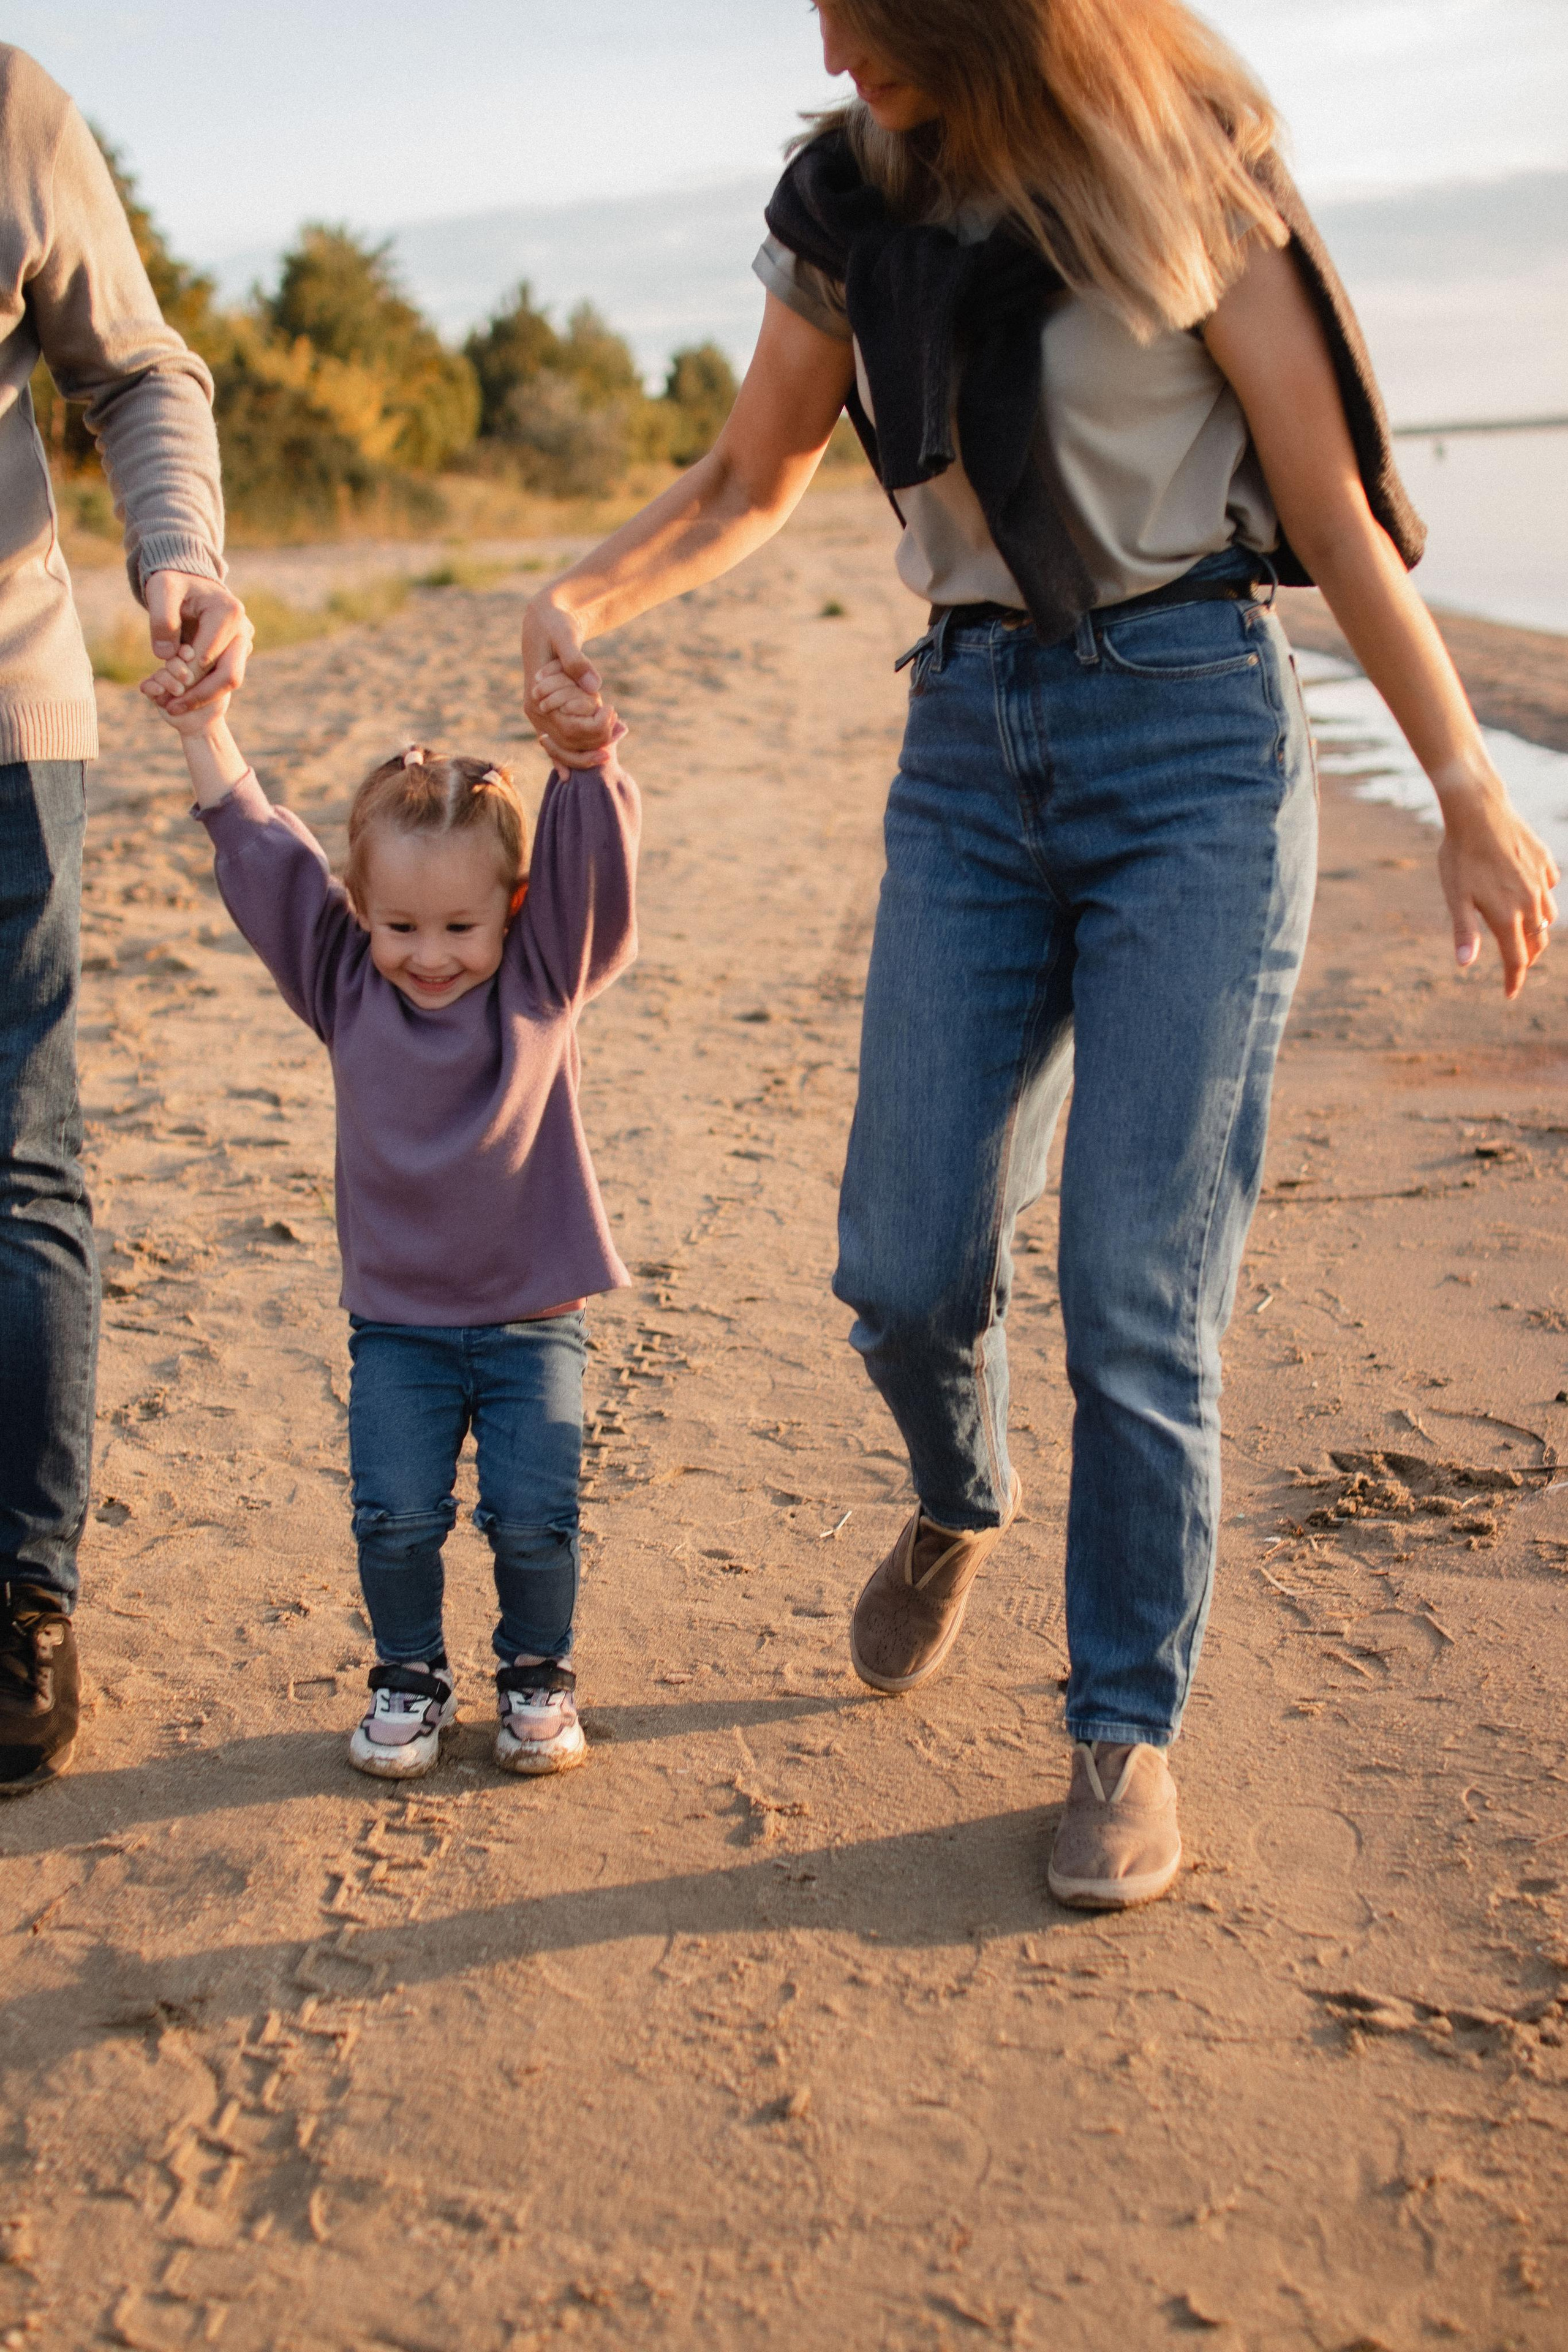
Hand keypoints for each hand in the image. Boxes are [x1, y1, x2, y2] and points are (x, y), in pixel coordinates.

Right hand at [141, 649, 229, 737]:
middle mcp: (174, 668)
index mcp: (189, 662)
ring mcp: (163, 679)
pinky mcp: (153, 692)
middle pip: (170, 660)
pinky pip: (147, 686)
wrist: (202, 724)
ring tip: (179, 691)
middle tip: (188, 680)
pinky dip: (152, 687)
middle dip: (177, 668)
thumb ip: (205, 672)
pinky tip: (160, 691)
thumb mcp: (216, 686)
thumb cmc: (214, 703)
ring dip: (168, 681)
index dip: (185, 651)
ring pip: (160, 673)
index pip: (183, 649)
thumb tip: (190, 657)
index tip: (190, 656)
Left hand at [145, 570, 252, 711]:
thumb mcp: (160, 591)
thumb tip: (166, 656)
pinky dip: (204, 689)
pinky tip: (181, 695)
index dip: (185, 675)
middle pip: (229, 676)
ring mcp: (243, 642)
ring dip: (202, 696)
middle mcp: (243, 629)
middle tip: (171, 708)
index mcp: (228, 613)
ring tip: (173, 706)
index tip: (161, 685)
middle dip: (199, 696)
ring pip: (229, 681)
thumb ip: (162, 620)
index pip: (208, 657)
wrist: (187, 580)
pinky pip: (223, 677)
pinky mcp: (238, 651)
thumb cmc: (173, 584)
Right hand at [522, 597, 617, 767]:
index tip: (613, 710)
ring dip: (589, 750)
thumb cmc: (555, 624)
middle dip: (595, 744)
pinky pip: (560, 741)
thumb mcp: (565, 636)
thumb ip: (577, 661)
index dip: (595, 728)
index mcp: (536, 698)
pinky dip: (576, 752)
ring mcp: (539, 716)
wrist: (544, 620)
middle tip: (621, 730)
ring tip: (615, 741)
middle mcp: (535, 713)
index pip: (569, 729)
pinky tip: (592, 760)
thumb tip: (594, 686)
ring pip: (565, 748)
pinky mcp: (548, 713)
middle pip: (568, 745)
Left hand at [1437, 770, 1558, 998]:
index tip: (1509, 994)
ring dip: (1538, 931)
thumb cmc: (1460, 855)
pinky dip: (1543, 898)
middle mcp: (1530, 901)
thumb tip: (1464, 965)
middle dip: (1527, 958)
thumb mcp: (1455, 897)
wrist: (1478, 811)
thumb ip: (1464, 932)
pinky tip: (1532, 895)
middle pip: (1537, 941)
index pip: (1517, 959)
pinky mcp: (1544, 861)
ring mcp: (1540, 881)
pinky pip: (1550, 886)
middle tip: (1516, 967)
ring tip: (1525, 936)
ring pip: (1548, 916)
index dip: (1514, 980)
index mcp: (1508, 916)